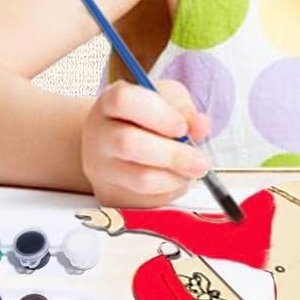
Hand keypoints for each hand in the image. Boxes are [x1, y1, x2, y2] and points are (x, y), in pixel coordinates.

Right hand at [81, 79, 211, 207]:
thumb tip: (201, 126)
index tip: (183, 127)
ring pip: (140, 179)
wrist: (113, 144)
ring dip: (176, 178)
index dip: (158, 115)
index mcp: (110, 102)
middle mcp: (98, 135)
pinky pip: (146, 201)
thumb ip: (183, 108)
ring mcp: (101, 169)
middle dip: (173, 155)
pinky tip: (176, 180)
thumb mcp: (165, 99)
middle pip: (128, 144)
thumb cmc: (144, 116)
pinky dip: (170, 192)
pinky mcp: (110, 196)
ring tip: (193, 171)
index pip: (125, 101)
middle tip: (201, 162)